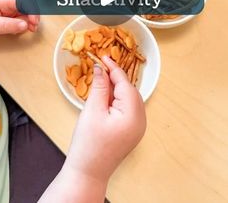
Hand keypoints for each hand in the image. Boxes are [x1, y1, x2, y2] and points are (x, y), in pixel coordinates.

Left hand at [0, 0, 39, 35]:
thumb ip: (8, 25)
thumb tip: (24, 25)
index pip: (24, 1)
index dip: (32, 11)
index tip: (34, 22)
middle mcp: (7, 2)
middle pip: (27, 6)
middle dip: (33, 16)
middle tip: (34, 26)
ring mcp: (7, 8)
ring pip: (25, 11)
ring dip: (29, 20)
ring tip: (31, 28)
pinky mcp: (7, 14)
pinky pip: (20, 16)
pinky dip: (24, 23)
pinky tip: (24, 27)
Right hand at [66, 56, 145, 183]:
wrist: (87, 173)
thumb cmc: (88, 144)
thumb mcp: (92, 111)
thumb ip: (99, 87)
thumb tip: (100, 68)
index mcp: (133, 115)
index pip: (125, 83)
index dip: (113, 68)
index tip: (103, 56)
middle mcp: (141, 120)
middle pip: (130, 90)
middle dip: (115, 78)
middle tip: (99, 68)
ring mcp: (138, 127)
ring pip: (129, 98)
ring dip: (116, 88)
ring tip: (100, 81)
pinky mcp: (132, 132)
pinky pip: (128, 108)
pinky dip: (118, 99)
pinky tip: (105, 96)